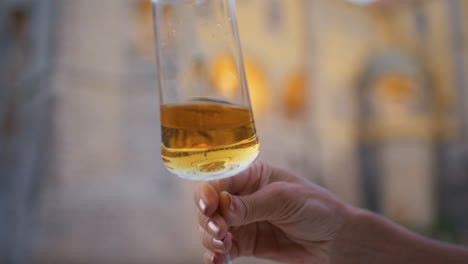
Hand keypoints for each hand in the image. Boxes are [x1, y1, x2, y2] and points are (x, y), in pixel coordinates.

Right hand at [194, 160, 352, 263]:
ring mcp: (242, 221)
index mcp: (251, 175)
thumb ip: (251, 204)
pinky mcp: (245, 243)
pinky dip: (215, 256)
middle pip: (209, 205)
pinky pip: (222, 250)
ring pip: (210, 229)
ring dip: (210, 238)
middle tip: (220, 231)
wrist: (336, 240)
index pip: (219, 179)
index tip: (210, 207)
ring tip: (224, 246)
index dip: (208, 192)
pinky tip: (216, 261)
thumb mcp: (284, 200)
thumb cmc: (316, 208)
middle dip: (208, 219)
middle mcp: (241, 196)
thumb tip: (221, 206)